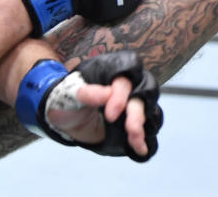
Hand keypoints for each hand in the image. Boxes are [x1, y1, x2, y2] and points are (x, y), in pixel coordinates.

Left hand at [16, 51, 163, 161]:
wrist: (67, 116)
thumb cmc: (68, 99)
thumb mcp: (69, 94)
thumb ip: (86, 92)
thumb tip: (107, 94)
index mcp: (112, 69)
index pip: (127, 73)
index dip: (123, 93)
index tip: (110, 115)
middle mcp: (129, 82)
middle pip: (145, 91)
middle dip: (138, 112)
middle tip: (130, 129)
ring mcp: (134, 101)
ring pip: (151, 109)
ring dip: (144, 126)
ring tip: (134, 141)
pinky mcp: (136, 120)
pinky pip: (150, 127)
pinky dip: (147, 138)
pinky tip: (141, 149)